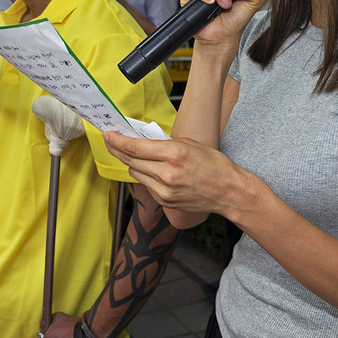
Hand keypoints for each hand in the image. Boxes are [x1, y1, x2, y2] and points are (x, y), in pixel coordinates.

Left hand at [103, 131, 249, 225]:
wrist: (229, 192)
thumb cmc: (214, 165)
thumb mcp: (190, 145)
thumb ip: (165, 143)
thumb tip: (143, 141)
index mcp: (174, 154)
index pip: (135, 147)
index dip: (117, 141)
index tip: (108, 134)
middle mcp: (166, 174)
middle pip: (130, 161)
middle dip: (118, 150)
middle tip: (111, 141)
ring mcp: (164, 191)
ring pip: (135, 174)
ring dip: (132, 163)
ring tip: (135, 155)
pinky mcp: (165, 202)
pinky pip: (147, 185)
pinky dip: (146, 176)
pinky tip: (152, 170)